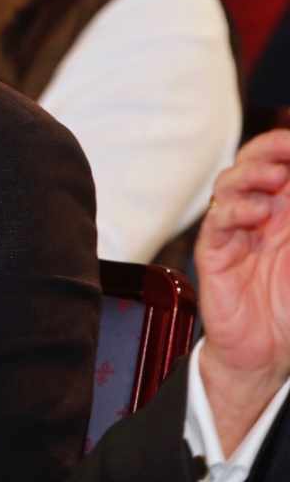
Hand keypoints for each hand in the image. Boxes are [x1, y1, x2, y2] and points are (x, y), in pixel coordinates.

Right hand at [196, 128, 289, 451]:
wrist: (266, 352)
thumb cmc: (288, 306)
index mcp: (283, 210)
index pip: (277, 163)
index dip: (284, 146)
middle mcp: (257, 215)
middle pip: (250, 163)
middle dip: (267, 151)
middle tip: (285, 151)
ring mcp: (234, 232)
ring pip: (228, 185)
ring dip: (250, 176)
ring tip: (273, 179)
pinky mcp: (215, 253)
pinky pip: (217, 223)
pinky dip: (234, 211)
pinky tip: (255, 214)